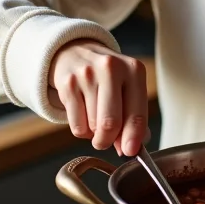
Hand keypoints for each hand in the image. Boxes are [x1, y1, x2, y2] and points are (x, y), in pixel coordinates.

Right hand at [48, 39, 149, 156]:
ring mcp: (87, 75)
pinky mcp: (67, 84)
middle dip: (109, 140)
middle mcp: (111, 69)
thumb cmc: (108, 76)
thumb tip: (131, 147)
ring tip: (96, 118)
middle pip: (111, 123)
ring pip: (92, 127)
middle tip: (108, 141)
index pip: (136, 112)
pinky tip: (84, 114)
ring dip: (95, 133)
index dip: (134, 137)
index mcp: (134, 70)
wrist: (76, 52)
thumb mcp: (128, 87)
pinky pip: (76, 126)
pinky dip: (82, 130)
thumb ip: (133, 116)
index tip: (130, 151)